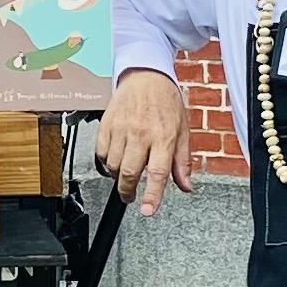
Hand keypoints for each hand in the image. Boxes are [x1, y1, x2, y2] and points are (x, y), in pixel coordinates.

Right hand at [99, 67, 191, 219]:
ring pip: (112, 165)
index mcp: (163, 137)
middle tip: (131, 197)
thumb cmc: (166, 102)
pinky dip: (106, 161)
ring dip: (118, 176)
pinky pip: (100, 152)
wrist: (146, 76)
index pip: (157, 173)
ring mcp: (121, 129)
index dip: (152, 196)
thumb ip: (182, 162)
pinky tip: (115, 157)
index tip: (148, 210)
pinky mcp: (106, 124)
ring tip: (126, 171)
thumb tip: (186, 185)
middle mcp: (141, 134)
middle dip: (127, 192)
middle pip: (128, 173)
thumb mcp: (182, 131)